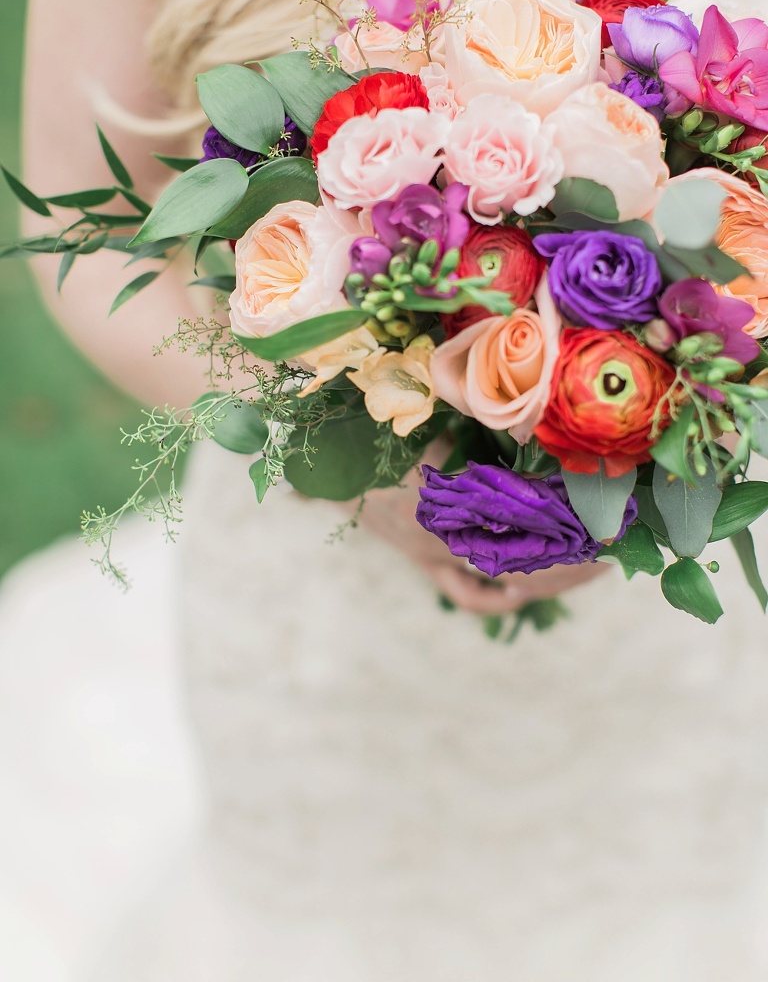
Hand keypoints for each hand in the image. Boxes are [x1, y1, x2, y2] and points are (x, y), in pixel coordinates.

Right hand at [347, 437, 606, 614]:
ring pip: (499, 582)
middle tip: (611, 550)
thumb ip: (476, 419)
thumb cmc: (376, 428)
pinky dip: (495, 595)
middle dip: (569, 561)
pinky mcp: (421, 558)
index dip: (566, 536)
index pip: (521, 532)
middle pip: (519, 564)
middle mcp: (440, 538)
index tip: (604, 528)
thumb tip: (539, 422)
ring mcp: (430, 553)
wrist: (324, 456)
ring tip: (585, 568)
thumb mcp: (429, 416)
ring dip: (544, 579)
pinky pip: (463, 589)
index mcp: (444, 504)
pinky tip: (522, 592)